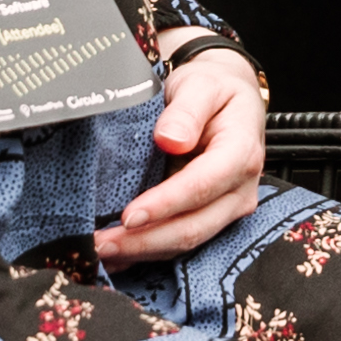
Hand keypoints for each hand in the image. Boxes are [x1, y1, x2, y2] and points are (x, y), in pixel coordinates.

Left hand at [99, 45, 266, 260]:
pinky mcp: (210, 219)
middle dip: (145, 241)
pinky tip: (117, 256)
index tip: (129, 216)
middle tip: (100, 244)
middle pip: (193, 227)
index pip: (201, 186)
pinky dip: (147, 252)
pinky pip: (179, 243)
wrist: (227, 96)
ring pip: (185, 242)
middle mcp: (239, 190)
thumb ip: (187, 110)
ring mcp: (227, 209)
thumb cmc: (212, 88)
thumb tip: (170, 139)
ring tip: (99, 251)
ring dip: (142, 251)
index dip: (164, 204)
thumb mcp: (200, 84)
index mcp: (241, 153)